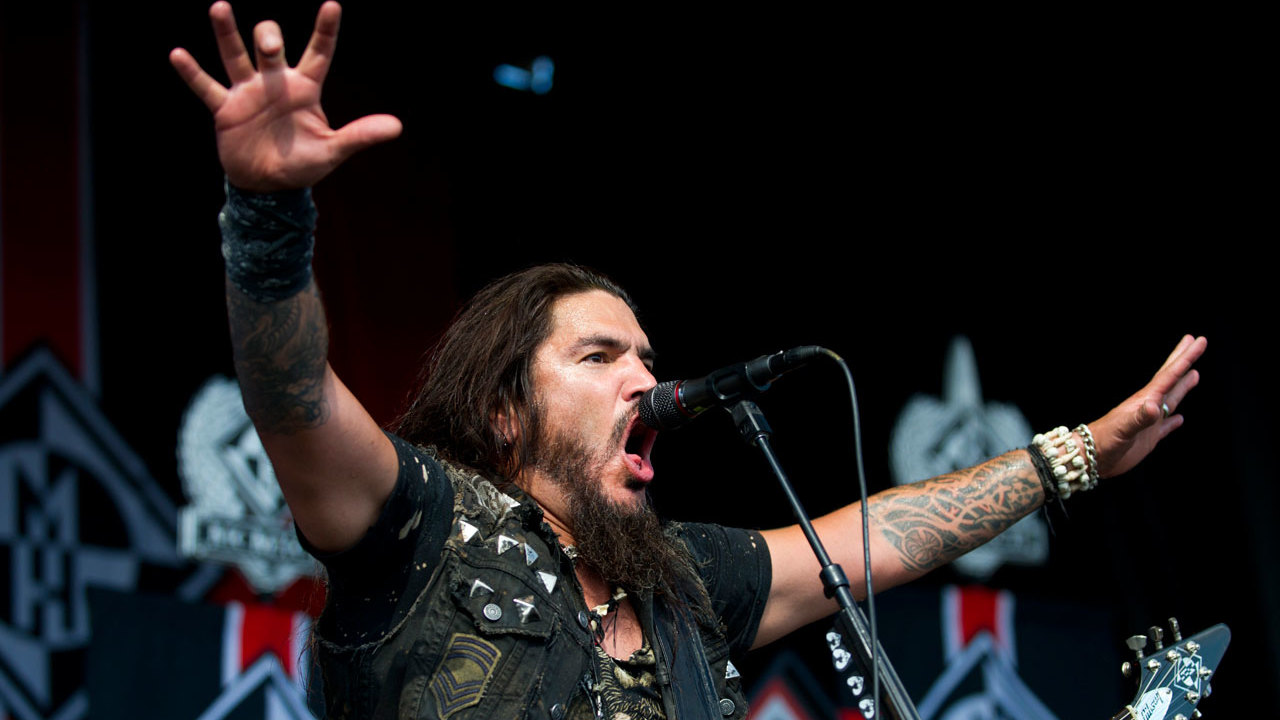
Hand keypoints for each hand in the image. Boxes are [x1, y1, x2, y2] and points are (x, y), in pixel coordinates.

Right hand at [169, 1, 400, 190]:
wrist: (269, 187)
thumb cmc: (303, 164)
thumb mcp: (333, 150)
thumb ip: (360, 135)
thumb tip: (396, 126)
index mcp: (304, 88)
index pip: (318, 52)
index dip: (325, 30)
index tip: (332, 5)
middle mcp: (275, 83)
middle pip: (270, 47)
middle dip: (269, 39)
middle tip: (269, 45)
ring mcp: (248, 93)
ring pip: (235, 56)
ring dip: (227, 34)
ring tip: (220, 8)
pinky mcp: (226, 109)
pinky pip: (206, 87)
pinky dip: (192, 74)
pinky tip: (177, 55)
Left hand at [1089, 334, 1206, 477]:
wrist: (1089, 457)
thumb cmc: (1103, 441)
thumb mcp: (1122, 429)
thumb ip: (1139, 418)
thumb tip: (1156, 407)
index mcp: (1144, 400)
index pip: (1170, 375)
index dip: (1185, 358)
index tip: (1198, 340)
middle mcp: (1148, 407)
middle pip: (1170, 378)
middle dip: (1184, 360)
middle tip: (1197, 342)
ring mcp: (1148, 422)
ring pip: (1171, 399)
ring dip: (1183, 386)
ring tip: (1194, 374)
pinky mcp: (1147, 438)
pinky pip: (1165, 426)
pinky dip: (1173, 420)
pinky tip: (1179, 418)